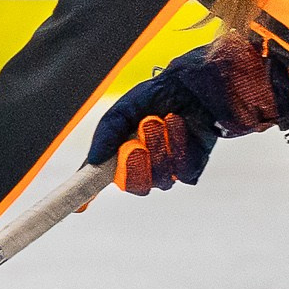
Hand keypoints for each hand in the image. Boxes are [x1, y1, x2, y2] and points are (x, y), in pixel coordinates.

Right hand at [84, 30, 288, 194]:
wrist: (211, 80)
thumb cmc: (169, 88)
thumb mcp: (130, 104)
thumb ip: (107, 130)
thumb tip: (92, 162)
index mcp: (123, 146)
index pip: (102, 176)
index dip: (87, 193)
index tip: (77, 208)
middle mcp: (145, 159)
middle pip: (131, 184)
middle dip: (134, 163)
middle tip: (138, 140)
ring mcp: (170, 164)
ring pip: (157, 181)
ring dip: (160, 150)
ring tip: (167, 120)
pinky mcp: (194, 165)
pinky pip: (182, 174)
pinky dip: (180, 149)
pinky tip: (184, 126)